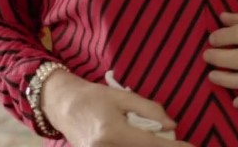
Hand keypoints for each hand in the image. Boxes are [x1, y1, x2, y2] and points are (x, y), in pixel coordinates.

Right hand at [42, 70, 192, 145]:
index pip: (151, 145)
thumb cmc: (93, 96)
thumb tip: (172, 125)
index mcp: (112, 132)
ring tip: (157, 139)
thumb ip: (149, 109)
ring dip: (148, 146)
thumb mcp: (123, 96)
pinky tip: (137, 140)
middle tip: (176, 142)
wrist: (62, 105)